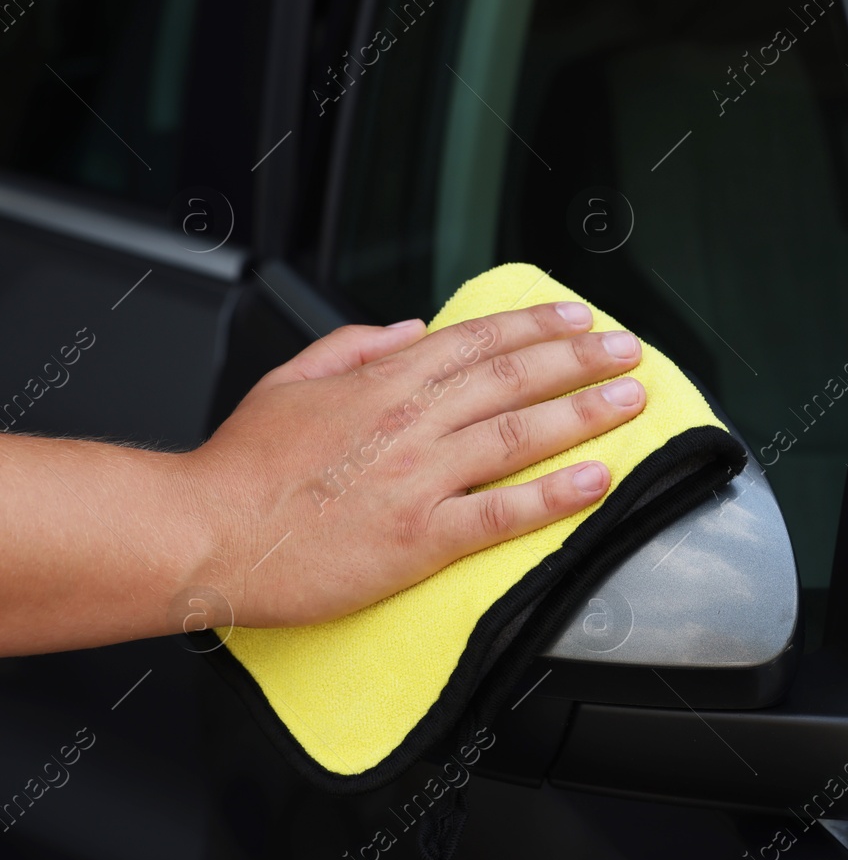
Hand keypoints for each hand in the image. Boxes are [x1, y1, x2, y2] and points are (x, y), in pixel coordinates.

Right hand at [179, 301, 645, 628]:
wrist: (203, 533)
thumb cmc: (241, 467)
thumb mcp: (290, 380)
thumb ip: (356, 346)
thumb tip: (412, 329)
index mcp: (383, 382)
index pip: (479, 341)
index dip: (538, 327)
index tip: (580, 320)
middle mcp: (412, 422)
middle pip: (515, 379)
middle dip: (581, 361)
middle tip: (629, 352)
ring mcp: (420, 480)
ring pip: (521, 435)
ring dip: (585, 414)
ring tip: (632, 401)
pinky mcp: (421, 540)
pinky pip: (502, 513)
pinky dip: (555, 495)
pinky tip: (597, 479)